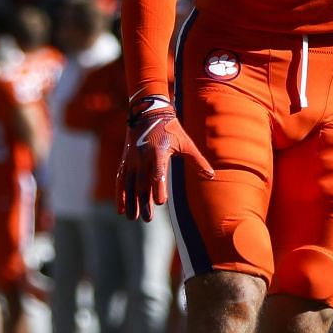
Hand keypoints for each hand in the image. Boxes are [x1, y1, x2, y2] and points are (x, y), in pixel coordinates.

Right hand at [117, 94, 214, 222]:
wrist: (148, 113)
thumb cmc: (171, 129)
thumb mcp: (186, 143)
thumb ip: (197, 161)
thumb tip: (212, 176)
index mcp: (158, 152)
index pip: (157, 172)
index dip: (158, 187)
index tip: (160, 203)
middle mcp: (142, 156)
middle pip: (142, 182)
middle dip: (144, 201)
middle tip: (148, 219)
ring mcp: (131, 159)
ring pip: (129, 184)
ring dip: (131, 202)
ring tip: (133, 218)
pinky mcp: (125, 161)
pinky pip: (121, 180)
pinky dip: (120, 195)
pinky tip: (121, 210)